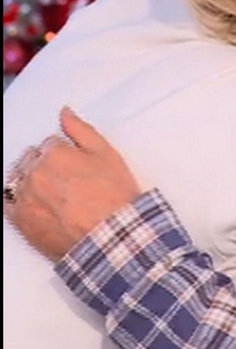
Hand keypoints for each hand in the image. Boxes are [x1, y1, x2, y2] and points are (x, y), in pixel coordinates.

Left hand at [4, 108, 141, 260]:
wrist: (111, 236)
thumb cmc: (113, 197)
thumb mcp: (107, 155)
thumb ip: (81, 130)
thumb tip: (65, 112)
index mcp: (54, 153)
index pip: (50, 143)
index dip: (66, 153)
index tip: (77, 164)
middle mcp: (34, 172)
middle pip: (31, 158)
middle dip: (45, 163)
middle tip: (67, 179)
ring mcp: (24, 196)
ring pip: (18, 177)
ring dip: (30, 179)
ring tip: (53, 191)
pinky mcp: (19, 218)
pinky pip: (6, 201)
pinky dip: (16, 198)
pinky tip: (33, 201)